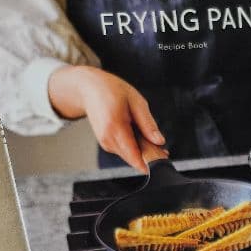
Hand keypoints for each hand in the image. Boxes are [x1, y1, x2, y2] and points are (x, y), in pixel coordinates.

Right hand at [48, 65, 166, 170]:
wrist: (88, 89)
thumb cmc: (111, 90)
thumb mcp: (136, 101)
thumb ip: (148, 124)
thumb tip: (159, 141)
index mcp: (115, 126)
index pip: (134, 156)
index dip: (150, 162)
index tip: (162, 159)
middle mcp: (107, 138)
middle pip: (134, 159)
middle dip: (148, 155)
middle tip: (158, 143)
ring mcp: (105, 143)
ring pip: (130, 156)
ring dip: (141, 150)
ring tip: (141, 130)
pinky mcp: (105, 144)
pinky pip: (124, 151)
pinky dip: (133, 146)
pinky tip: (132, 131)